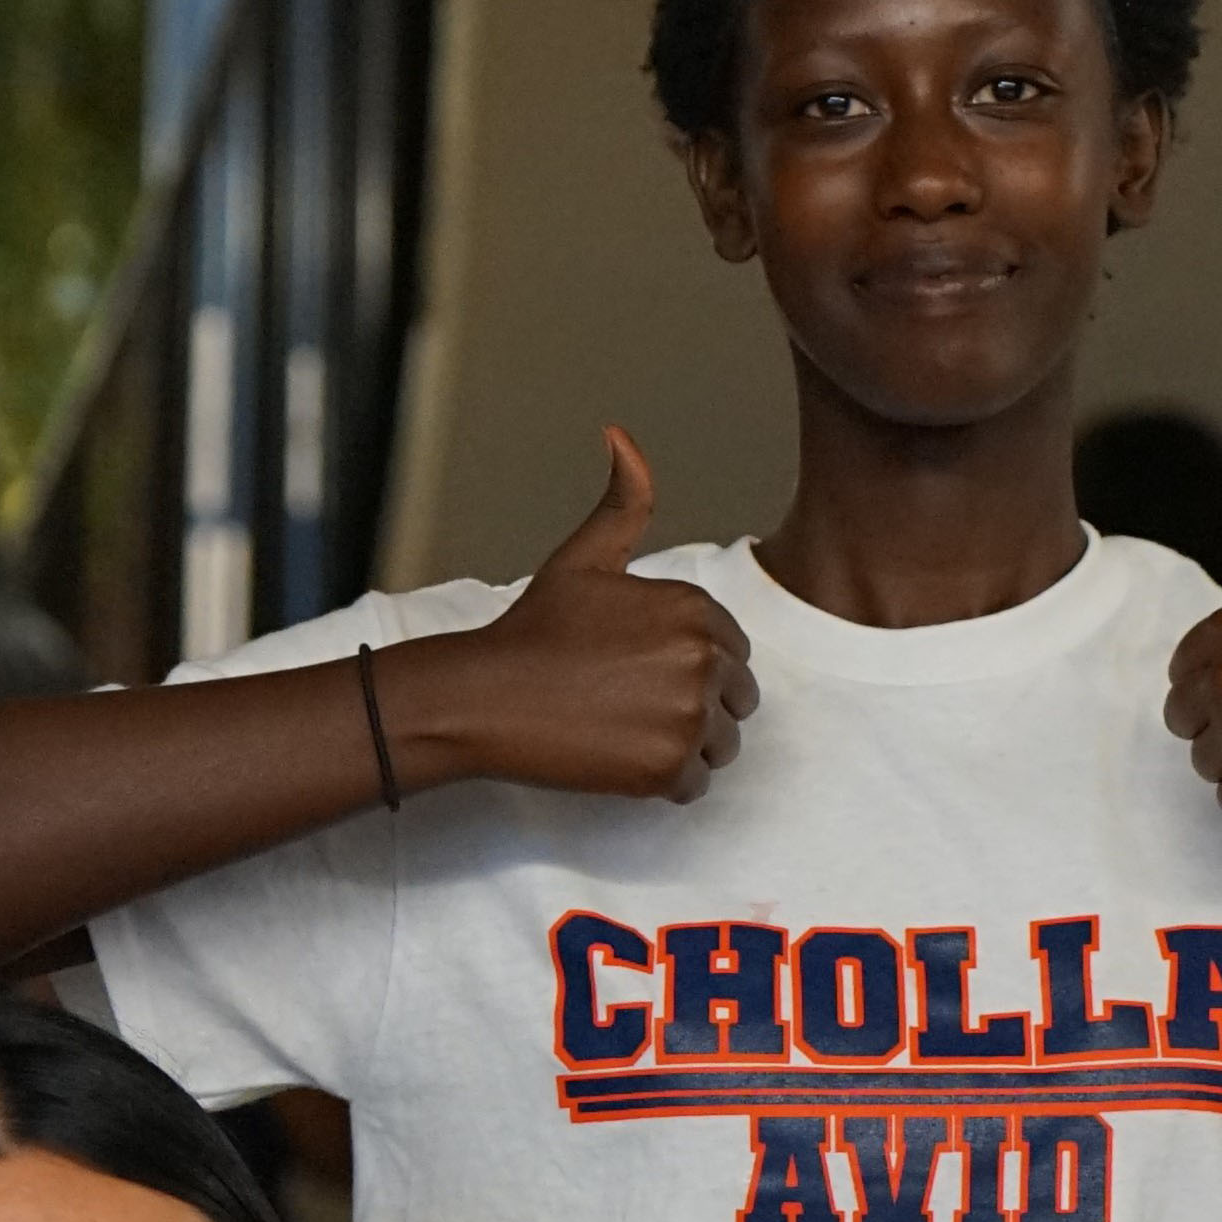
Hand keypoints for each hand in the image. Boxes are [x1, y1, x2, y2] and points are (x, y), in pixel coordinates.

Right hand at [394, 430, 757, 800]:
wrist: (484, 697)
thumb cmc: (532, 629)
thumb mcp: (584, 558)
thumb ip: (623, 502)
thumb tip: (621, 436)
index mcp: (695, 609)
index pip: (733, 651)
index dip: (689, 663)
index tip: (639, 668)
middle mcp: (702, 660)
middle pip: (737, 700)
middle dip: (695, 704)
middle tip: (630, 702)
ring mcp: (688, 717)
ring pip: (721, 744)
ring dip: (683, 744)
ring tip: (624, 728)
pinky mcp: (669, 768)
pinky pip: (696, 785)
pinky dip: (662, 782)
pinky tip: (618, 757)